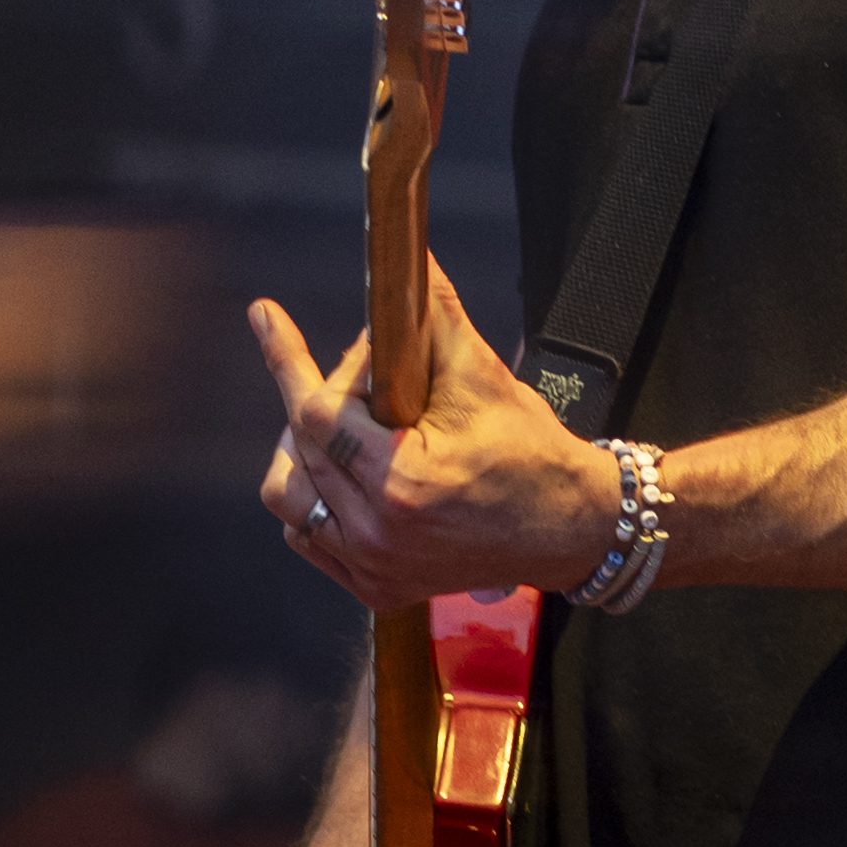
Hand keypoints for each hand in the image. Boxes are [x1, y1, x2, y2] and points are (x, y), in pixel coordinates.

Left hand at [251, 260, 616, 610]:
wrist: (568, 525)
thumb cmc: (530, 452)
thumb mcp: (483, 375)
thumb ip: (432, 313)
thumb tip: (405, 258)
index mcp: (400, 482)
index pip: (317, 414)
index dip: (299, 364)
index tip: (278, 321)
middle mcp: (377, 535)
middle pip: (302, 449)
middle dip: (321, 397)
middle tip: (358, 375)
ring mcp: (373, 568)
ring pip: (290, 499)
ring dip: (302, 453)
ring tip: (336, 424)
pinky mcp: (376, 588)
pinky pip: (309, 538)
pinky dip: (312, 500)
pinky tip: (341, 471)